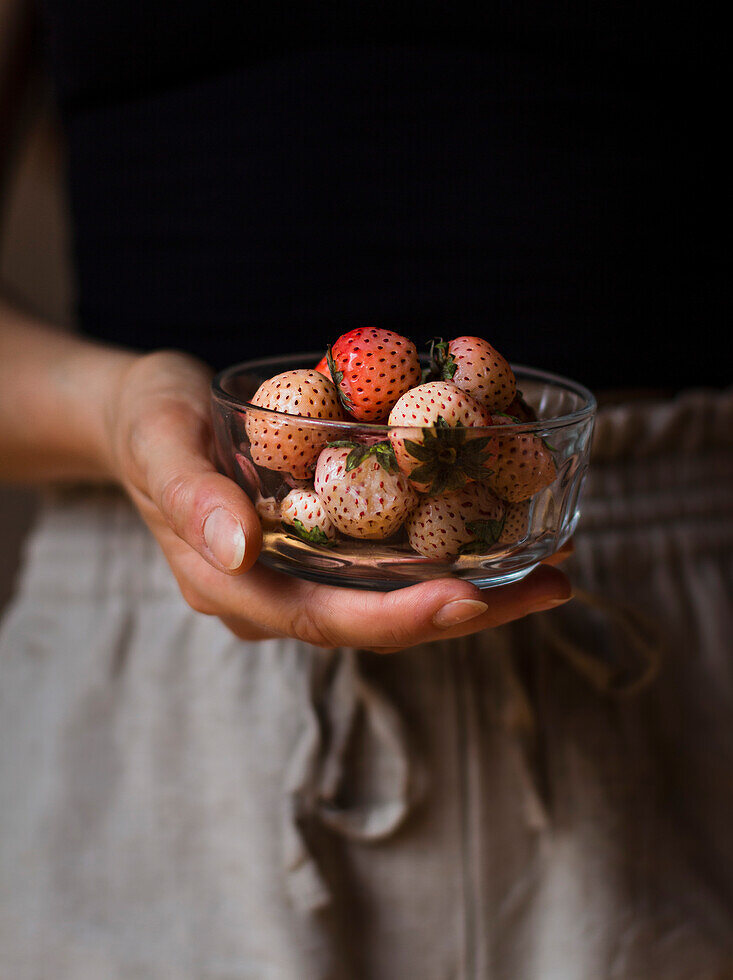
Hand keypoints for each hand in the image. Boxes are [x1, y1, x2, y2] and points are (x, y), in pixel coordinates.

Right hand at [106, 351, 571, 649]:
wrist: (140, 415)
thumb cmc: (148, 421)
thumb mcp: (159, 443)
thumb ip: (192, 498)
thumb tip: (240, 553)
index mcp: (232, 585)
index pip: (325, 621)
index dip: (400, 618)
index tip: (471, 600)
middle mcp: (274, 594)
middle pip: (379, 621)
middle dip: (467, 612)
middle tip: (553, 584)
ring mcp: (300, 574)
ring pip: (393, 598)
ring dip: (475, 590)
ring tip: (552, 567)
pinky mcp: (320, 546)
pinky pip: (388, 562)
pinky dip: (444, 551)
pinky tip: (499, 531)